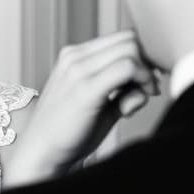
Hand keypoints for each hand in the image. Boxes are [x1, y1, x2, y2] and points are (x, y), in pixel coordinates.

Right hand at [2, 29, 159, 186]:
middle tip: (152, 86)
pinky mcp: (85, 89)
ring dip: (147, 71)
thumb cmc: (69, 135)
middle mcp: (74, 57)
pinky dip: (142, 79)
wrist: (41, 155)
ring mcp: (78, 70)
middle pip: (129, 39)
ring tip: (147, 93)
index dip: (143, 55)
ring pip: (130, 49)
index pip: (120, 38)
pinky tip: (140, 99)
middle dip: (149, 60)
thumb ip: (123, 95)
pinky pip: (126, 68)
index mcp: (75, 56)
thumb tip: (145, 90)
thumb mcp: (100, 108)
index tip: (150, 78)